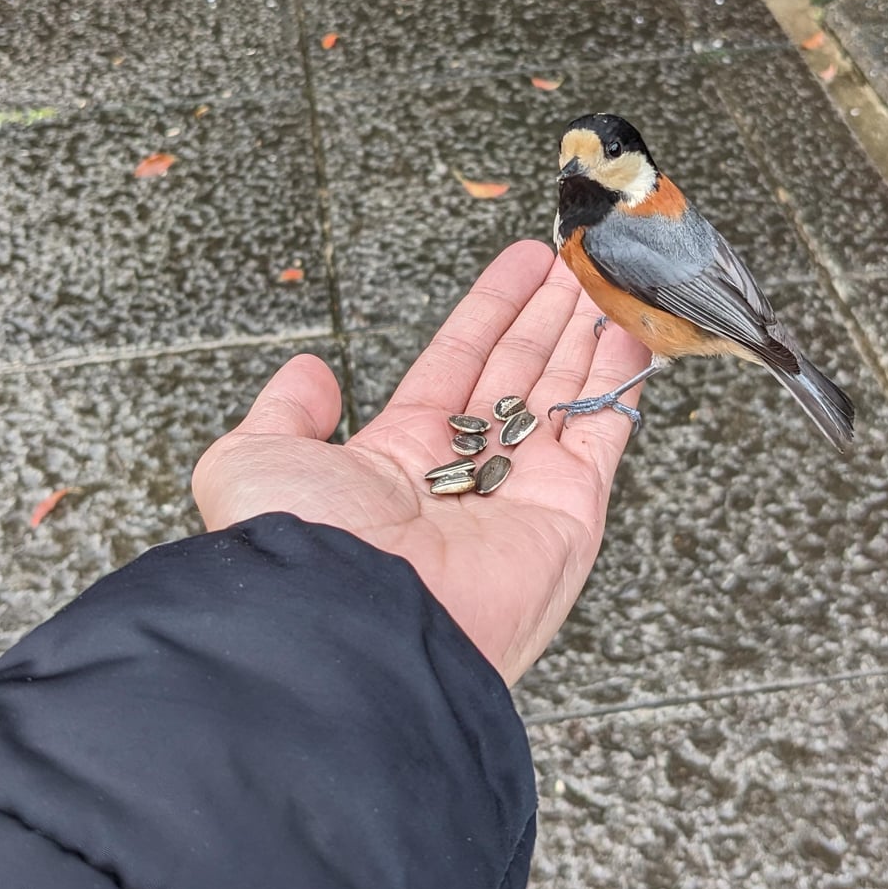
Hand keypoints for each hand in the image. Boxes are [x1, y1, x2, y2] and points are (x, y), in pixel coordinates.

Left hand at [192, 242, 647, 685]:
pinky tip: (632, 332)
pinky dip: (621, 382)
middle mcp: (467, 475)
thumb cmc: (300, 547)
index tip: (525, 265)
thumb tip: (310, 373)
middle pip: (521, 373)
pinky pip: (603, 432)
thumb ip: (286, 410)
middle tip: (579, 262)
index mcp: (400, 459)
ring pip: (566, 396)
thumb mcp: (255, 458)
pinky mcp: (570, 513)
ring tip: (609, 278)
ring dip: (590, 335)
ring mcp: (524, 495)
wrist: (354, 626)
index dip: (493, 311)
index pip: (459, 363)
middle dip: (550, 317)